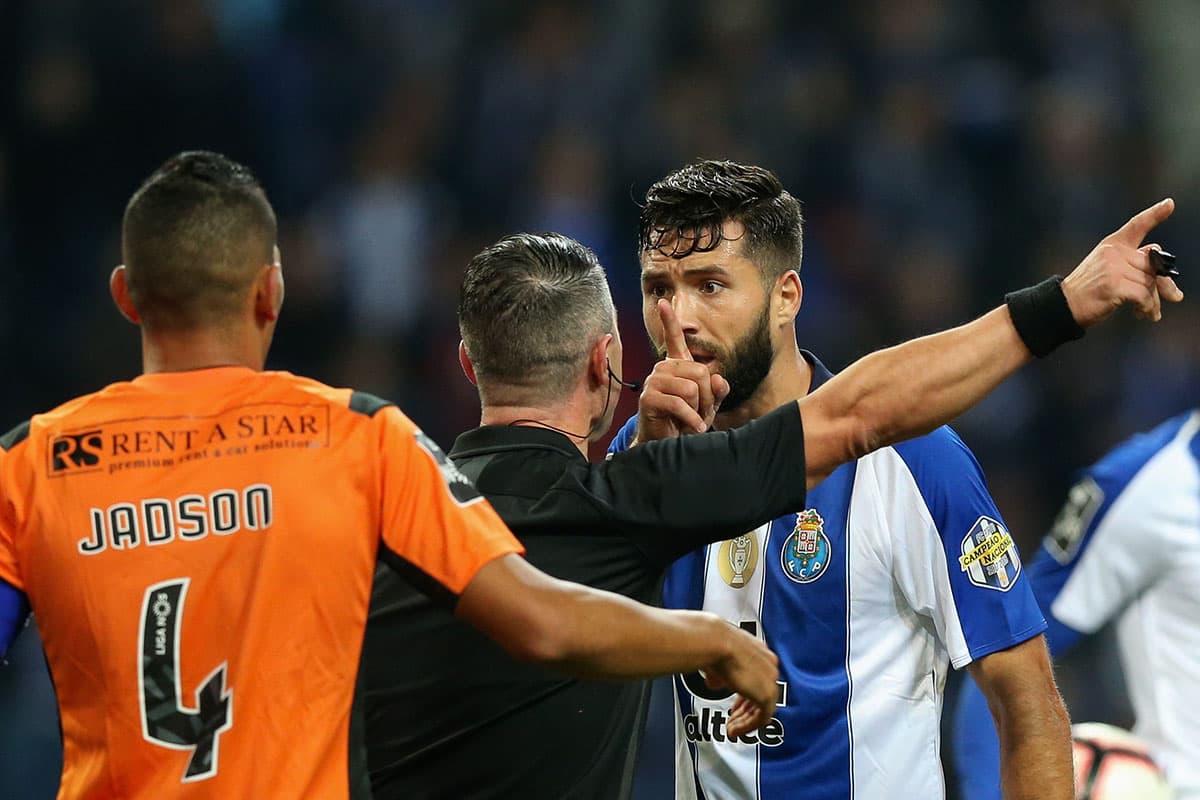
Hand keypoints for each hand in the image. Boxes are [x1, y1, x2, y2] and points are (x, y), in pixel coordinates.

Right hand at [636, 299, 729, 441]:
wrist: (667, 444)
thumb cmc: (687, 421)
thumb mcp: (708, 405)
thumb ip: (717, 390)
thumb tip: (718, 379)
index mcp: (676, 366)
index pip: (674, 340)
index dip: (669, 321)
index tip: (663, 302)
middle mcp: (663, 368)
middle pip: (700, 371)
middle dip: (707, 397)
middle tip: (701, 413)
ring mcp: (654, 381)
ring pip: (691, 388)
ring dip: (698, 409)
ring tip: (693, 419)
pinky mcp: (649, 397)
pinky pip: (681, 403)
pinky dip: (692, 419)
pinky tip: (692, 427)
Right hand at [701, 621, 779, 738]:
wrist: (714, 643)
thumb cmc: (713, 643)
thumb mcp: (718, 659)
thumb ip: (721, 674)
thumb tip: (715, 683)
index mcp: (760, 652)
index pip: (758, 679)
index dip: (746, 695)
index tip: (736, 705)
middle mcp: (768, 664)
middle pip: (762, 694)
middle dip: (745, 711)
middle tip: (734, 720)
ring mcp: (770, 679)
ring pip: (763, 708)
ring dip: (746, 721)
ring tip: (732, 728)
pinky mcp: (766, 694)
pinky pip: (761, 718)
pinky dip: (748, 726)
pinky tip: (736, 730)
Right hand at [1062, 198, 1183, 324]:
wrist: (1064, 305)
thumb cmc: (1088, 290)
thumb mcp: (1108, 268)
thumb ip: (1132, 262)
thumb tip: (1161, 262)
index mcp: (1112, 245)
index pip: (1136, 226)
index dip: (1155, 214)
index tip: (1170, 204)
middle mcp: (1113, 253)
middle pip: (1153, 265)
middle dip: (1164, 284)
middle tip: (1173, 296)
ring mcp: (1113, 268)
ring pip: (1150, 283)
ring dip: (1153, 301)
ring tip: (1148, 312)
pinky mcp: (1114, 286)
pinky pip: (1144, 295)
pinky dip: (1147, 307)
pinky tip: (1141, 313)